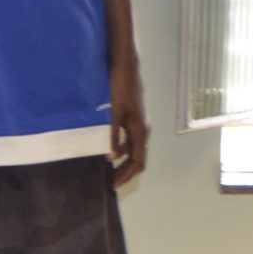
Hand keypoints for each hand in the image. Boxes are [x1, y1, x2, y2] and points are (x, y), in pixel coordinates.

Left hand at [108, 60, 148, 187]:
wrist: (125, 69)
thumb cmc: (119, 90)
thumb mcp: (112, 115)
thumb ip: (112, 136)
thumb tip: (110, 158)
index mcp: (140, 131)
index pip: (138, 161)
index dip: (127, 175)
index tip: (115, 185)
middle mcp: (143, 129)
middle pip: (138, 157)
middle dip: (126, 171)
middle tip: (112, 182)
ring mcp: (139, 124)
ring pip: (134, 149)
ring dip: (124, 161)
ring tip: (109, 170)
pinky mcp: (133, 118)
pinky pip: (130, 139)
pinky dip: (122, 148)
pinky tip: (110, 151)